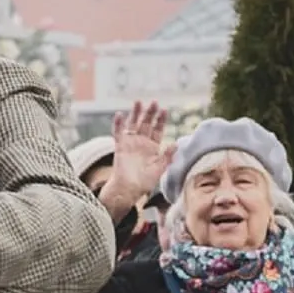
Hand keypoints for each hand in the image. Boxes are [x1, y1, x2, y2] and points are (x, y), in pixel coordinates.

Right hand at [103, 101, 176, 218]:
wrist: (128, 190)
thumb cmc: (144, 182)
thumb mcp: (159, 169)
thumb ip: (167, 156)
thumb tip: (175, 144)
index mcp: (152, 147)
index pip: (158, 129)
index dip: (161, 120)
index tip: (165, 110)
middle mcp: (141, 143)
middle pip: (146, 124)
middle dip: (150, 113)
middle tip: (154, 102)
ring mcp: (130, 144)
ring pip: (133, 125)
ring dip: (135, 114)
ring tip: (138, 102)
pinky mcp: (120, 147)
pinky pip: (118, 133)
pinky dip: (117, 124)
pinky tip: (119, 115)